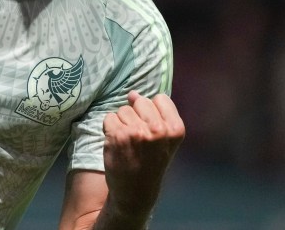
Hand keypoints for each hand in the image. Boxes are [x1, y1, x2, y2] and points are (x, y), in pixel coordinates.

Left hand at [101, 91, 184, 216]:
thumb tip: (133, 93)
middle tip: (138, 136)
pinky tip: (117, 142)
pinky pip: (109, 117)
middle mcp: (158, 129)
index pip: (161, 98)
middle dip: (136, 114)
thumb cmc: (151, 163)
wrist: (135, 192)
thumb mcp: (165, 140)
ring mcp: (136, 132)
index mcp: (175, 129)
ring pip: (123, 109)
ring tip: (128, 141)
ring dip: (122, 122)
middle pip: (141, 101)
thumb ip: (155, 114)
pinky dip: (110, 128)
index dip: (153, 111)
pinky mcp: (117, 135)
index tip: (151, 128)